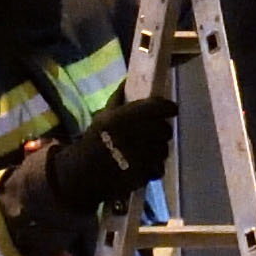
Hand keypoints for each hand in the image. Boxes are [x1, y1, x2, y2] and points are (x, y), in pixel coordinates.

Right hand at [42, 89, 175, 215]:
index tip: (170, 109)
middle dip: (162, 132)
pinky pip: (159, 168)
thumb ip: (117, 99)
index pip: (159, 106)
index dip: (168, 107)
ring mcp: (142, 156)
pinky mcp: (144, 174)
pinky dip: (154, 168)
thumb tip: (126, 81)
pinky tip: (143, 166)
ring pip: (164, 150)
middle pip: (165, 130)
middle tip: (154, 133)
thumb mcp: (102, 117)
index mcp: (126, 117)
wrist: (84, 173)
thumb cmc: (95, 142)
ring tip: (145, 151)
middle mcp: (137, 134)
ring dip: (158, 150)